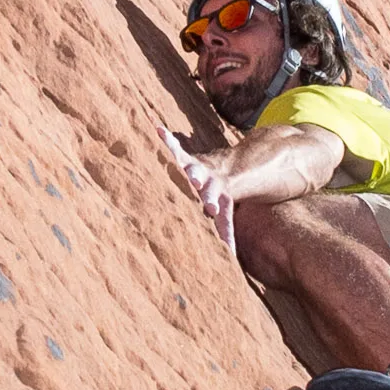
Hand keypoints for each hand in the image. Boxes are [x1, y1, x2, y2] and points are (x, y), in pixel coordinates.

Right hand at [160, 123, 236, 258]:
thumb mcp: (225, 215)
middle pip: (206, 185)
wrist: (225, 171)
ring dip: (185, 165)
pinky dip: (167, 140)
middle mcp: (207, 181)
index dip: (215, 209)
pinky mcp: (185, 158)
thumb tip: (232, 258)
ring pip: (190, 166)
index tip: (212, 212)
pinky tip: (158, 130)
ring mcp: (195, 169)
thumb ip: (226, 233)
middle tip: (199, 187)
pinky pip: (175, 148)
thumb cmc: (218, 199)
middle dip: (202, 187)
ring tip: (180, 161)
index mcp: (218, 197)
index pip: (219, 206)